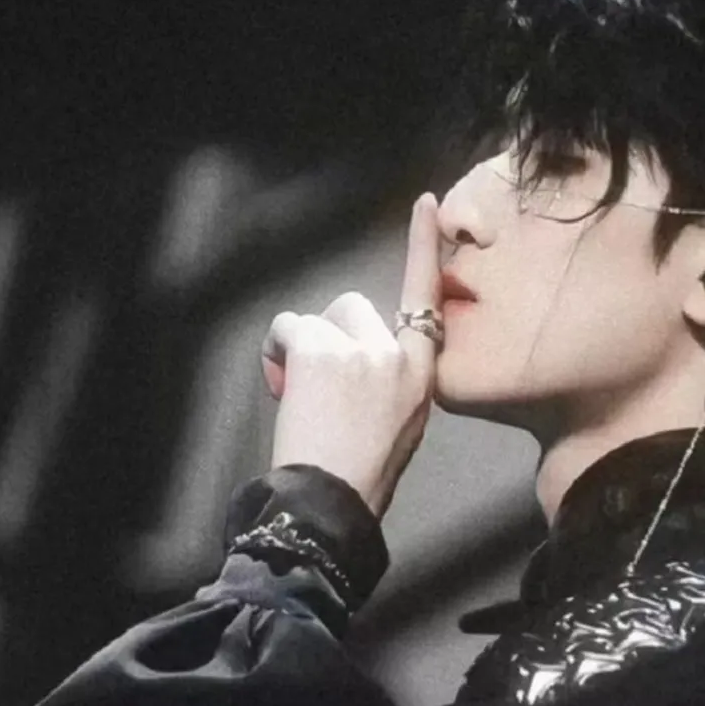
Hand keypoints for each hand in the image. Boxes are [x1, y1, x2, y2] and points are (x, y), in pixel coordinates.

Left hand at [261, 193, 440, 517]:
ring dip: (306, 347)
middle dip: (333, 337)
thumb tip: (366, 359)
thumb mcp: (405, 421)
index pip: (426, 297)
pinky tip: (282, 382)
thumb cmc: (366, 471)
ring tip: (304, 395)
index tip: (424, 205)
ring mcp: (358, 347)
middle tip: (323, 385)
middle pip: (353, 308)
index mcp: (422, 371)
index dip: (423, 247)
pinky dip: (278, 349)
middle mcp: (395, 351)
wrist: (333, 500)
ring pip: (318, 320)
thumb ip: (395, 378)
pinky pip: (289, 327)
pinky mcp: (319, 347)